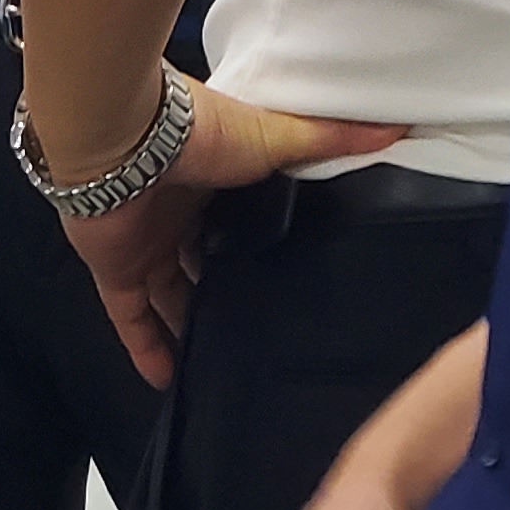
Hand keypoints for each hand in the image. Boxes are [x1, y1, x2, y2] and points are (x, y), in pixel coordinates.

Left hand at [66, 82, 402, 386]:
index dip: (257, 244)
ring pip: (168, 297)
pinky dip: (147, 350)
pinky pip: (131, 321)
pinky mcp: (116, 271)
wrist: (124, 137)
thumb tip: (394, 127)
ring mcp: (144, 246)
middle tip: (262, 327)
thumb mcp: (276, 135)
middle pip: (203, 261)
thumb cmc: (200, 131)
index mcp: (213, 179)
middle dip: (225, 289)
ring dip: (190, 325)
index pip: (238, 219)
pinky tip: (170, 383)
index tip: (289, 273)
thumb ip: (329, 137)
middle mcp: (177, 214)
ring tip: (225, 362)